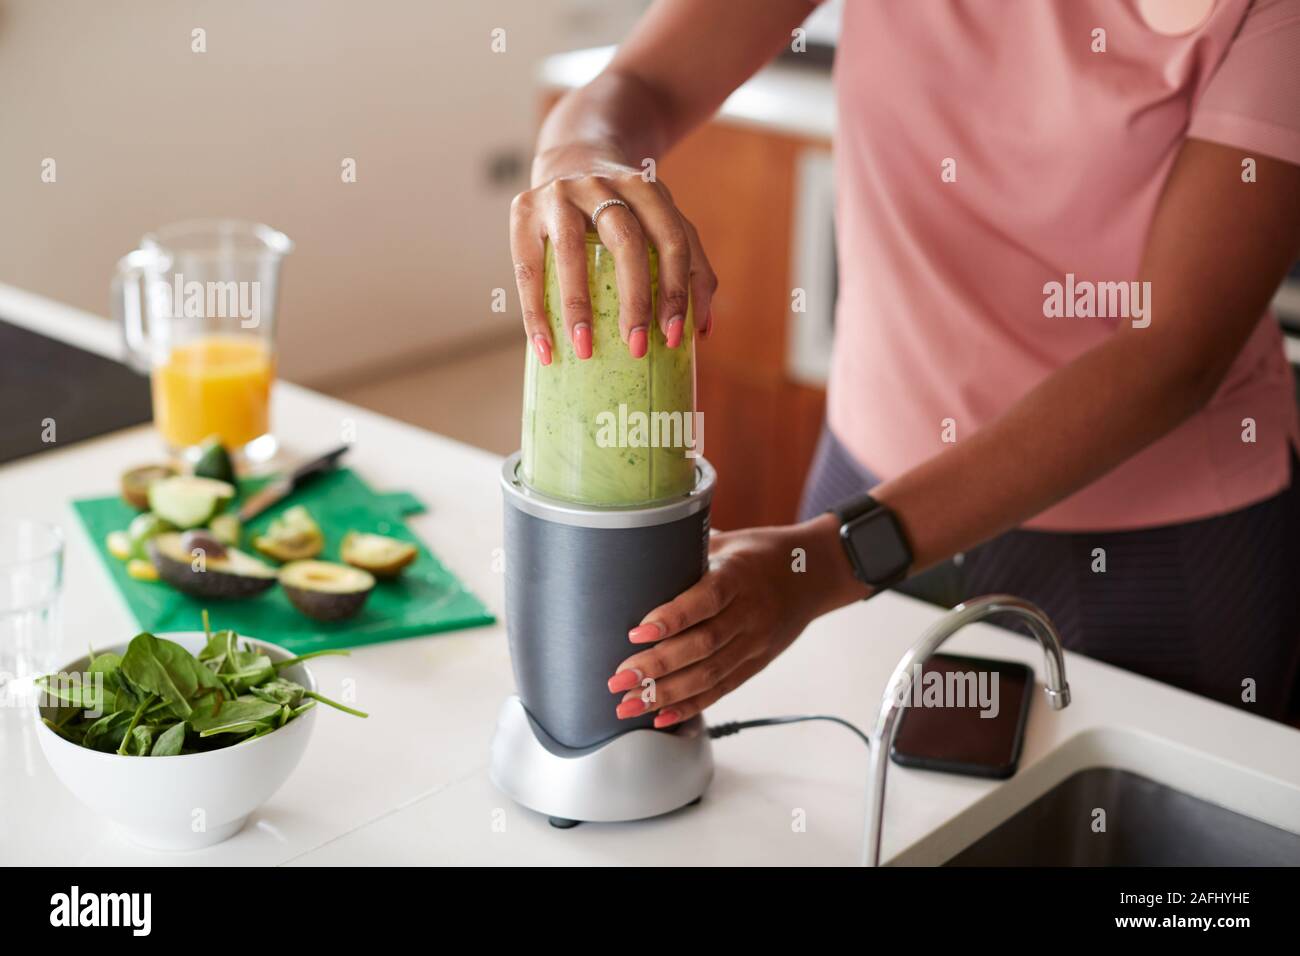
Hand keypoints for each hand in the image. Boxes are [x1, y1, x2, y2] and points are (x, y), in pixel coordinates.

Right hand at [509, 142, 716, 364]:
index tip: (675, 338)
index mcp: (646, 190)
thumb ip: (689, 266)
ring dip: (579, 305)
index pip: (673, 240)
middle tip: (637, 347)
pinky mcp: (523, 207)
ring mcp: (561, 193)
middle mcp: (604, 184)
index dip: (678, 290)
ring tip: (585, 350)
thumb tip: (703, 330)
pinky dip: (534, 311)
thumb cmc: (623, 209)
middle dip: (636, 301)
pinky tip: (545, 346)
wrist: (570, 157)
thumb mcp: (659, 221)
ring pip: (571, 250)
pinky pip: (527, 267)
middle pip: (627, 242)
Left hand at [606, 516, 868, 727]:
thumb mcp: (727, 541)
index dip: (671, 619)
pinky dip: (690, 706)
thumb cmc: (760, 553)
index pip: (705, 601)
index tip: (636, 631)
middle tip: (619, 679)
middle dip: (657, 666)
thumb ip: (686, 550)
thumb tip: (634, 548)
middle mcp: (750, 613)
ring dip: (665, 694)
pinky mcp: (755, 664)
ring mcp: (755, 643)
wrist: (814, 574)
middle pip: (703, 646)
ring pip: (709, 675)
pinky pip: (722, 690)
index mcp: (739, 576)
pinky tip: (660, 716)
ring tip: (628, 704)